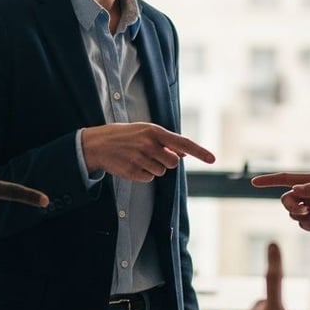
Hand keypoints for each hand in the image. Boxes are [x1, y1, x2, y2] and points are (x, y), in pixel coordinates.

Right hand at [82, 122, 214, 181]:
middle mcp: (149, 144)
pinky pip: (148, 178)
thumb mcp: (144, 131)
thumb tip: (183, 153)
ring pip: (160, 172)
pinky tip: (131, 165)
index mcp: (154, 131)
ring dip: (152, 167)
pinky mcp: (132, 172)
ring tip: (137, 157)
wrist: (97, 144)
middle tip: (151, 154)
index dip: (199, 151)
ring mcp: (140, 159)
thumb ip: (164, 141)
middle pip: (173, 162)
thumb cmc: (124, 136)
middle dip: (166, 161)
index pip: (183, 142)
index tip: (213, 159)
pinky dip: (142, 174)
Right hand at [251, 172, 309, 231]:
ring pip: (294, 215)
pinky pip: (303, 224)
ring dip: (304, 219)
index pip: (285, 179)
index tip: (253, 182)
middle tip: (304, 213)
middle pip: (287, 201)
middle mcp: (308, 192)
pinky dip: (309, 226)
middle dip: (292, 209)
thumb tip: (295, 188)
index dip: (269, 180)